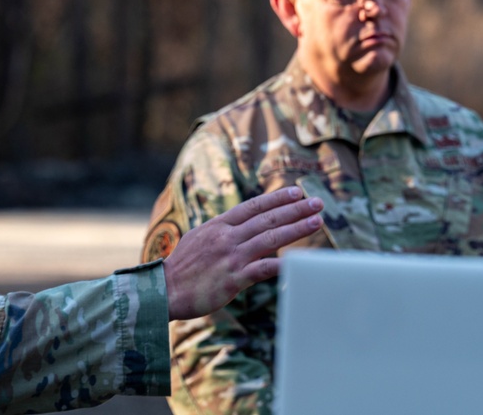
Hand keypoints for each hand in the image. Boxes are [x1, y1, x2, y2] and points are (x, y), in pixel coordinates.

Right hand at [162, 187, 322, 319]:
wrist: (164, 290)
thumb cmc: (182, 267)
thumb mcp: (199, 238)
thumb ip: (222, 230)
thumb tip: (241, 225)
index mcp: (219, 225)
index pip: (254, 206)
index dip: (277, 198)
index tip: (296, 191)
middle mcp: (227, 237)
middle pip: (268, 218)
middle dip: (295, 209)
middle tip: (318, 202)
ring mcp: (231, 257)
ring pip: (271, 238)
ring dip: (297, 228)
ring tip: (317, 221)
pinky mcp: (234, 278)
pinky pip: (264, 268)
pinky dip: (284, 263)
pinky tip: (301, 260)